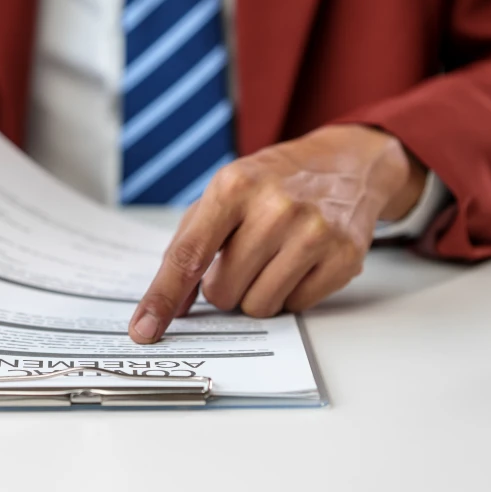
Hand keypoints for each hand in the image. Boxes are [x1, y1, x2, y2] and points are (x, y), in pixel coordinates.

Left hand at [129, 125, 426, 341]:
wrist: (345, 163)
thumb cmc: (273, 183)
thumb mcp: (223, 195)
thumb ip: (188, 246)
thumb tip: (170, 305)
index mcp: (234, 187)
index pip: (188, 255)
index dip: (162, 296)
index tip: (144, 329)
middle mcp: (275, 208)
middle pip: (223, 292)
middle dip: (225, 285)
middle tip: (243, 256)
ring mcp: (314, 232)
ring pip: (258, 306)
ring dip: (257, 293)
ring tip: (272, 257)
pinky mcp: (343, 257)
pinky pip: (296, 306)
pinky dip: (291, 292)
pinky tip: (300, 261)